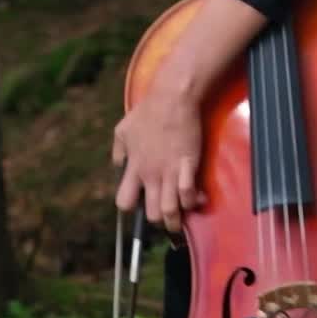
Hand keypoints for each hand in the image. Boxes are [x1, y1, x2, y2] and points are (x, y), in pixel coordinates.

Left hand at [112, 83, 207, 234]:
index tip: (139, 204)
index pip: (124, 202)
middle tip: (165, 214)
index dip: (131, 208)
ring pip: (171, 211)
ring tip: (181, 218)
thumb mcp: (122, 131)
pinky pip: (189, 195)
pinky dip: (194, 201)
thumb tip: (119, 167)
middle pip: (152, 215)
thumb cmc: (148, 112)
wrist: (172, 97)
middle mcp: (150, 175)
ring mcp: (170, 172)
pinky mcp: (188, 166)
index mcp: (134, 168)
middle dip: (159, 220)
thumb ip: (119, 152)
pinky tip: (197, 198)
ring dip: (177, 219)